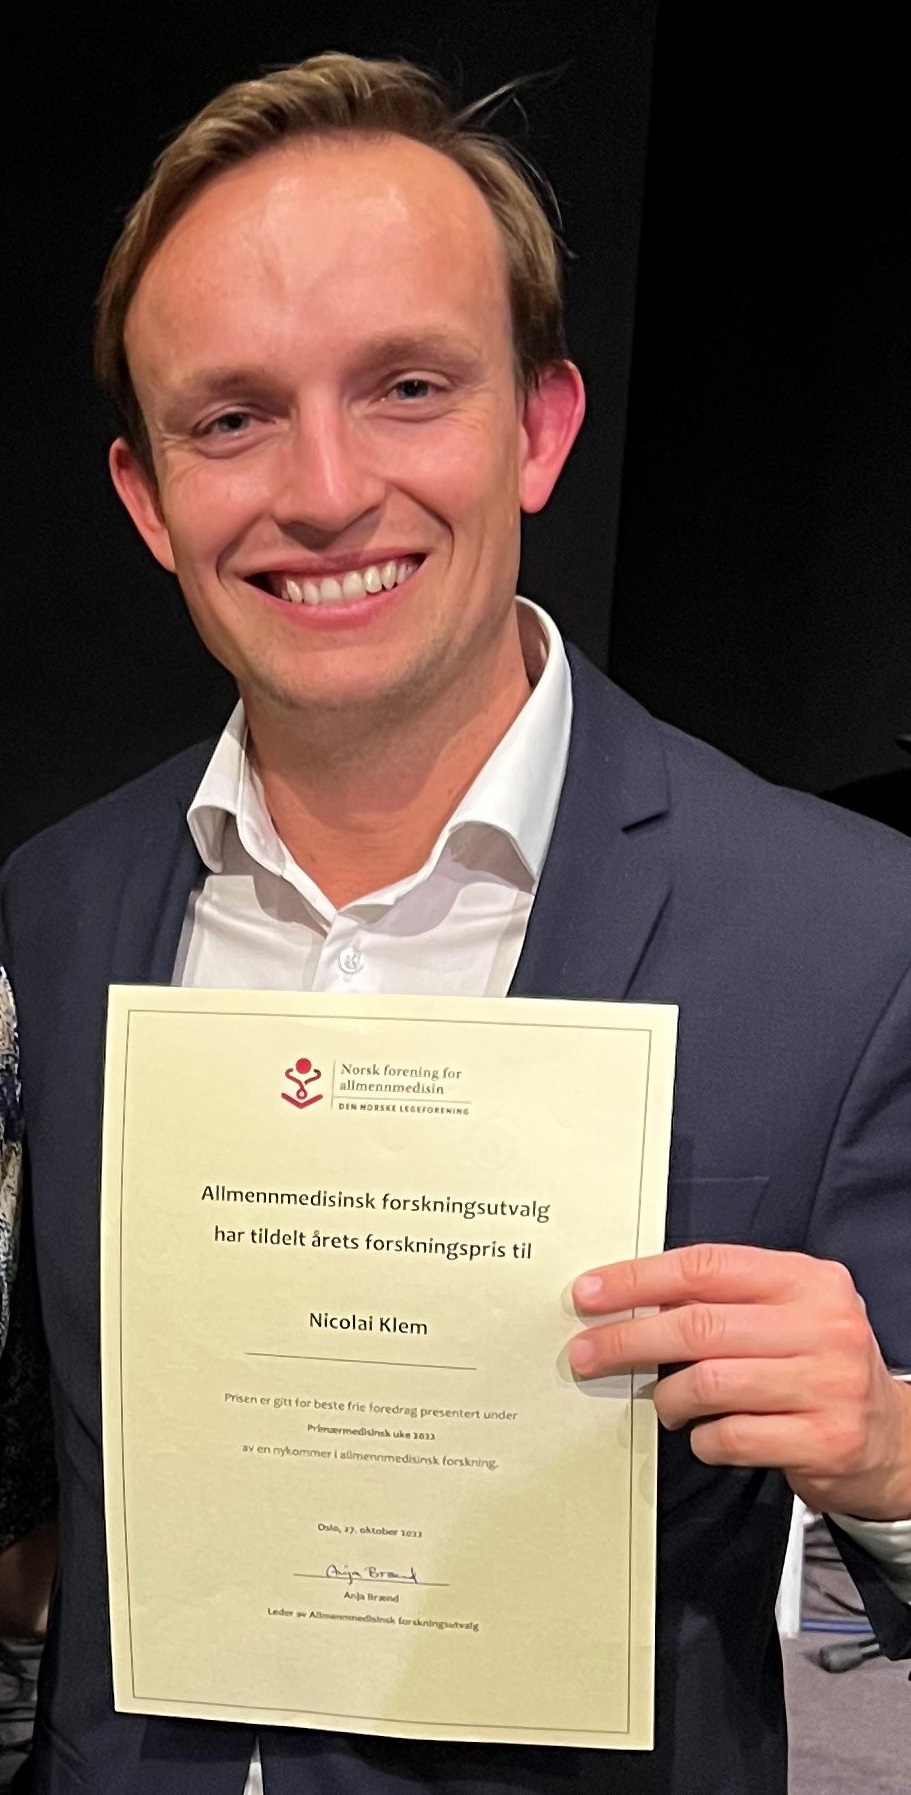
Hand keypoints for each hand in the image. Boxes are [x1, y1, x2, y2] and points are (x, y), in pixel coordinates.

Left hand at [570, 1244, 910, 1519]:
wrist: (892, 1439)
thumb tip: (630, 1301)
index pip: (706, 1267)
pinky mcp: (827, 1440)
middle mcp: (824, 1324)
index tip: (592, 1293)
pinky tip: (706, 1435)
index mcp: (807, 1279)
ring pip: (710, 1383)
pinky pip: (733, 1436)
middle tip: (588, 1353)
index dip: (639, 1279)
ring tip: (664, 1404)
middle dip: (629, 1339)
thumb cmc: (817, 1366)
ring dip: (668, 1398)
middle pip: (699, 1326)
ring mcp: (829, 1383)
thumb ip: (724, 1300)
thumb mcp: (786, 1313)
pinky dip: (703, 1439)